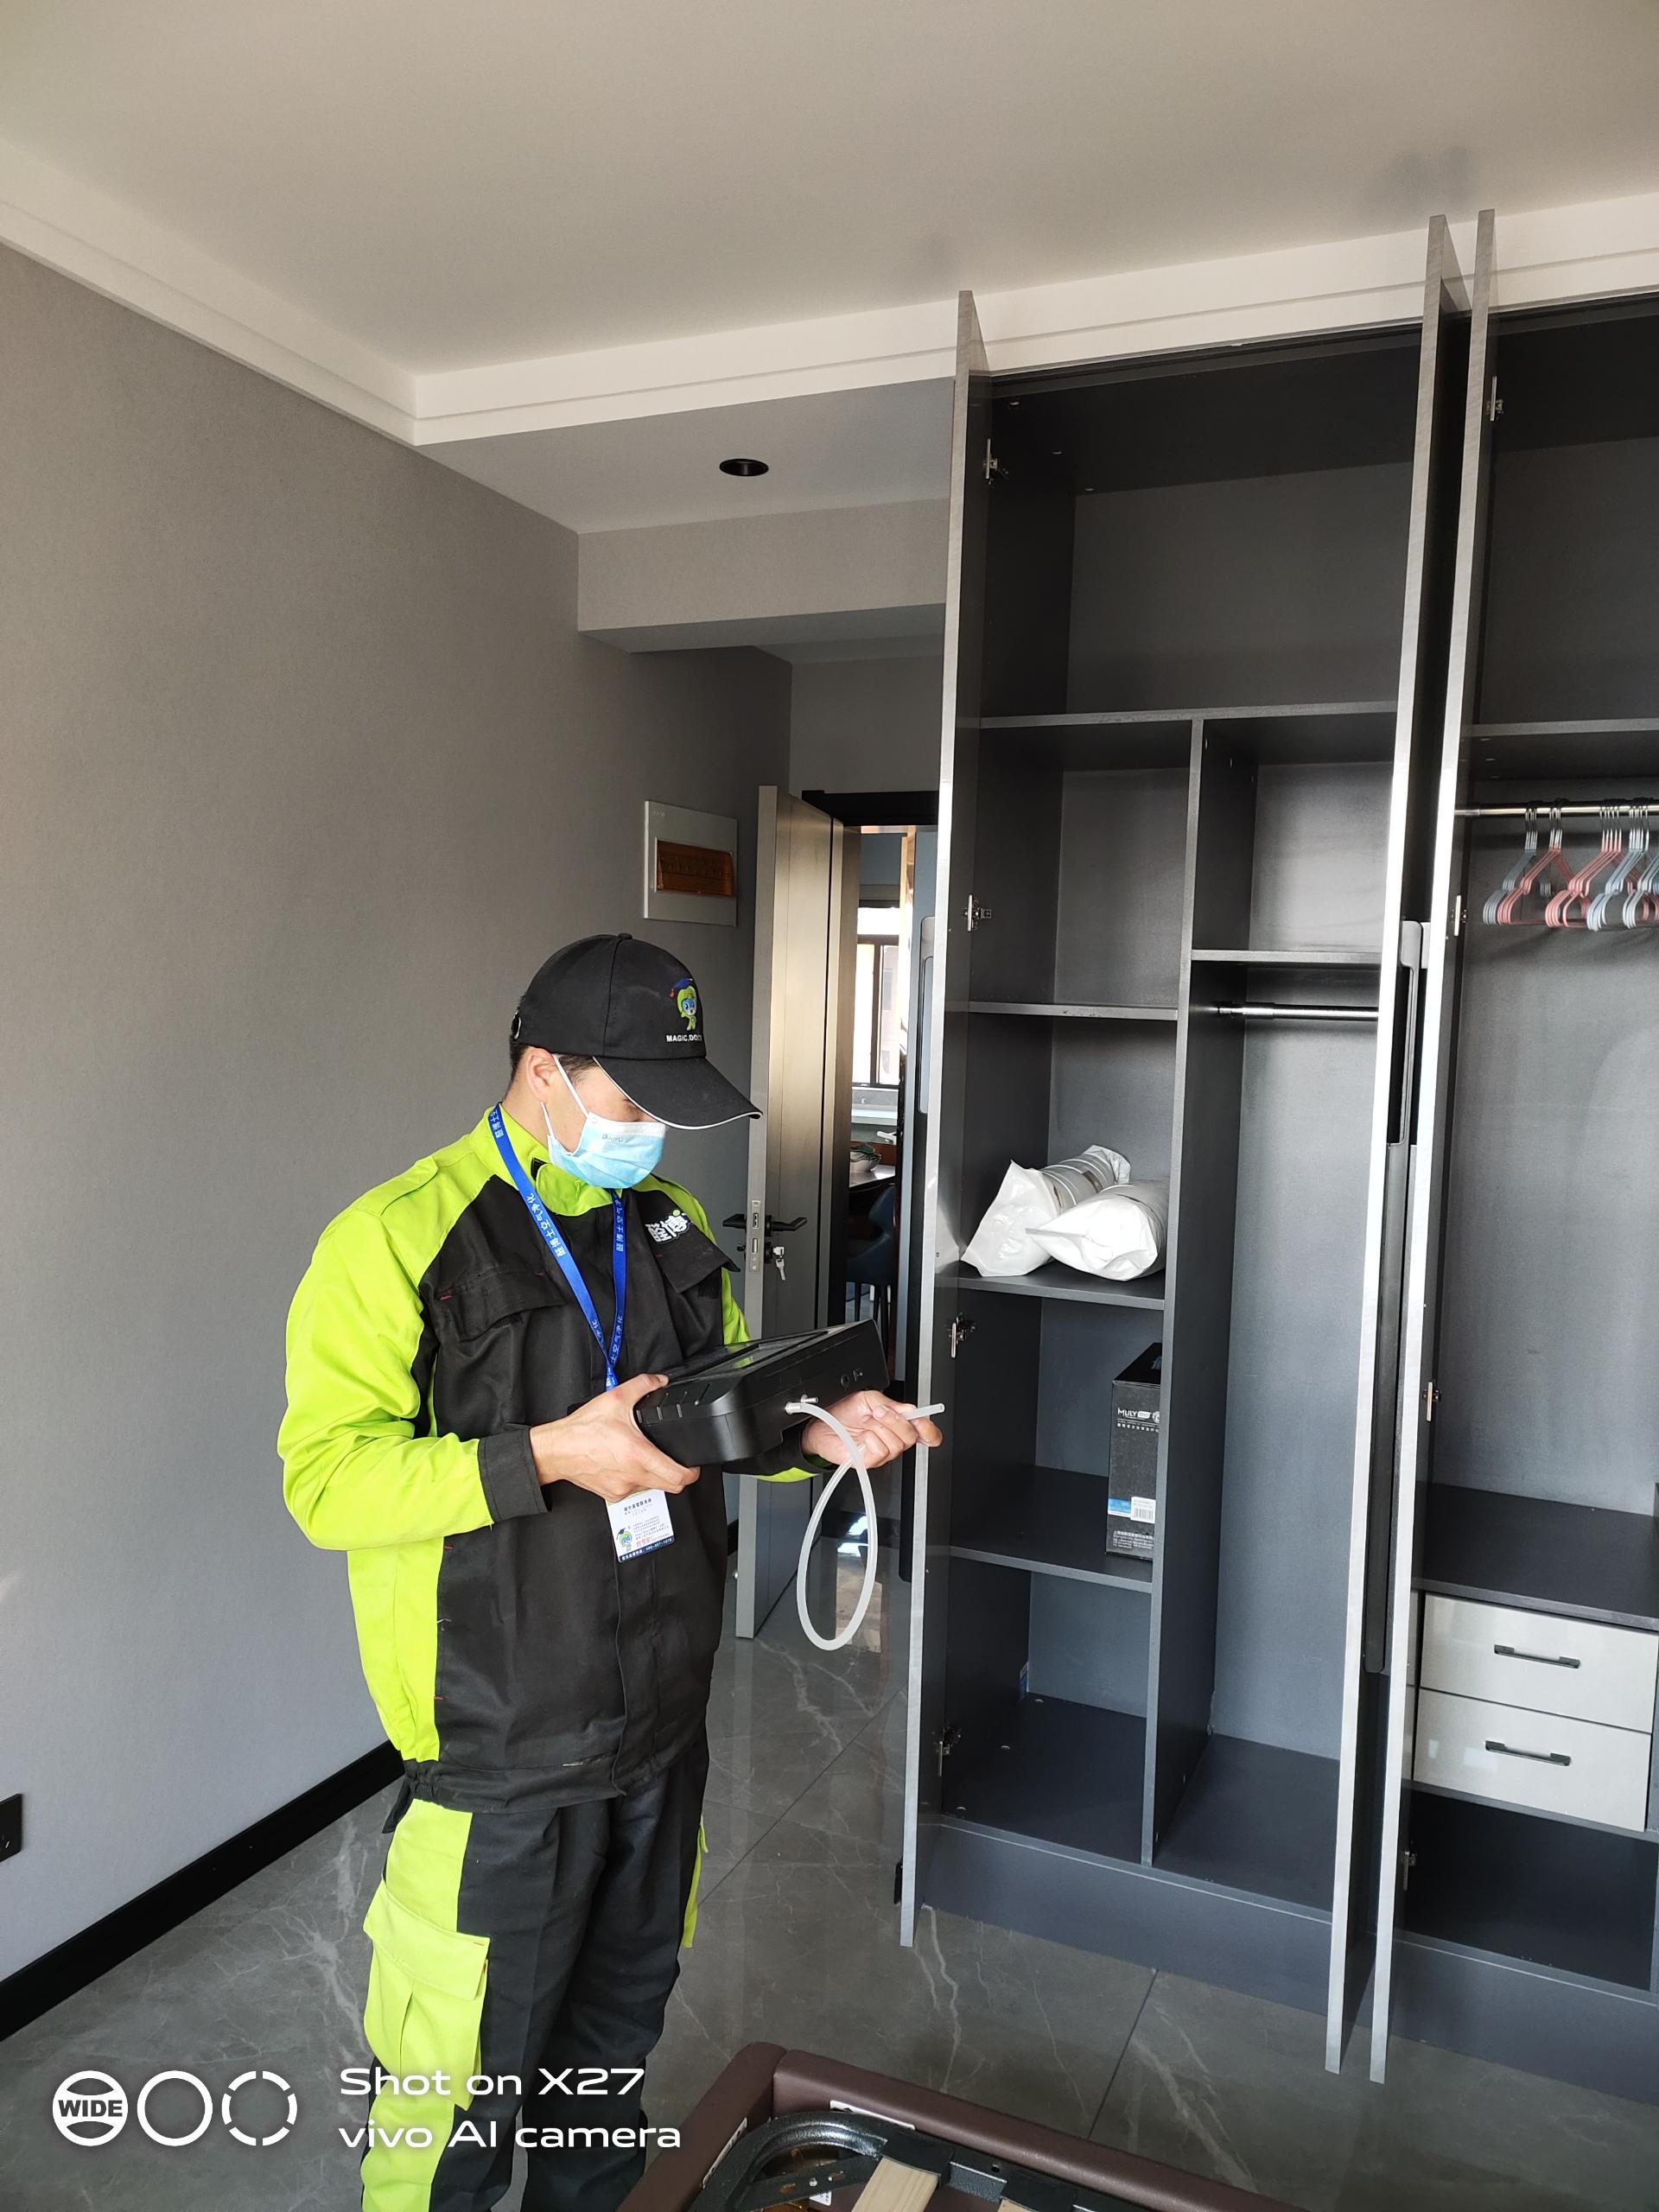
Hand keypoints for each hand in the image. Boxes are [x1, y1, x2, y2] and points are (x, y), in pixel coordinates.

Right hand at [530, 1373, 696, 1499]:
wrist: (557, 1450)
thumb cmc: (582, 1430)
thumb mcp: (615, 1398)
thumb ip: (643, 1385)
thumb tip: (660, 1381)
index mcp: (638, 1455)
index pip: (678, 1477)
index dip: (692, 1473)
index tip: (693, 1465)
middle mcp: (632, 1476)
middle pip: (671, 1486)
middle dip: (678, 1474)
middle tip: (677, 1461)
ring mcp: (622, 1488)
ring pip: (652, 1487)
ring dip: (655, 1474)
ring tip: (646, 1456)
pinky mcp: (612, 1494)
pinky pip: (633, 1489)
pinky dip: (636, 1478)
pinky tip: (628, 1464)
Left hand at [801, 1390, 942, 1471]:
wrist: (821, 1423)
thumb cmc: (843, 1411)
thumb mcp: (868, 1399)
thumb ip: (891, 1404)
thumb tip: (910, 1409)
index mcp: (898, 1424)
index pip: (925, 1433)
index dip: (929, 1430)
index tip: (921, 1421)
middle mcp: (893, 1440)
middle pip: (911, 1437)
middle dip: (895, 1421)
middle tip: (879, 1411)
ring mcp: (882, 1453)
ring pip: (896, 1445)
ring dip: (879, 1428)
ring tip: (865, 1421)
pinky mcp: (869, 1462)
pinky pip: (880, 1451)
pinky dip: (870, 1438)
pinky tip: (861, 1435)